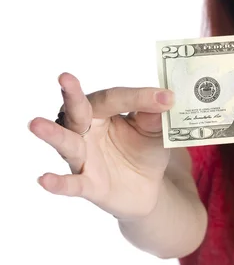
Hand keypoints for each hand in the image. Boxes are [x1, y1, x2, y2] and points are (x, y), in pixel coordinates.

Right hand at [29, 72, 175, 219]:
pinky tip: (44, 179)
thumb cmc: (146, 150)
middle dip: (72, 95)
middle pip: (78, 111)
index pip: (115, 98)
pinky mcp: (89, 184)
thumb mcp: (156, 130)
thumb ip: (157, 115)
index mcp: (103, 111)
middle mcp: (87, 130)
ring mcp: (85, 157)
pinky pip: (71, 184)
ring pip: (67, 143)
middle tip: (65, 77)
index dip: (140, 97)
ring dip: (53, 134)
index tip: (166, 98)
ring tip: (35, 123)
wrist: (148, 187)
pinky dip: (58, 183)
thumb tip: (165, 99)